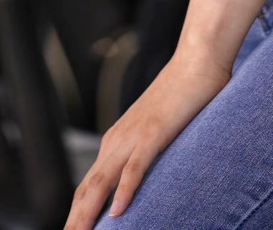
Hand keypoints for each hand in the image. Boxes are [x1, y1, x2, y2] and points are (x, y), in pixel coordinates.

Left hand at [63, 49, 230, 228]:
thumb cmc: (181, 95)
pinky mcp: (155, 132)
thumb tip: (141, 179)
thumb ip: (145, 153)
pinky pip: (135, 166)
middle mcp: (117, 140)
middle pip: (87, 189)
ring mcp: (134, 136)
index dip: (77, 213)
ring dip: (89, 213)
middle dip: (76, 220)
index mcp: (116, 141)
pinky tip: (118, 211)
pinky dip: (125, 190)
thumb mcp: (156, 130)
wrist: (196, 60)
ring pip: (103, 181)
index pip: (88, 185)